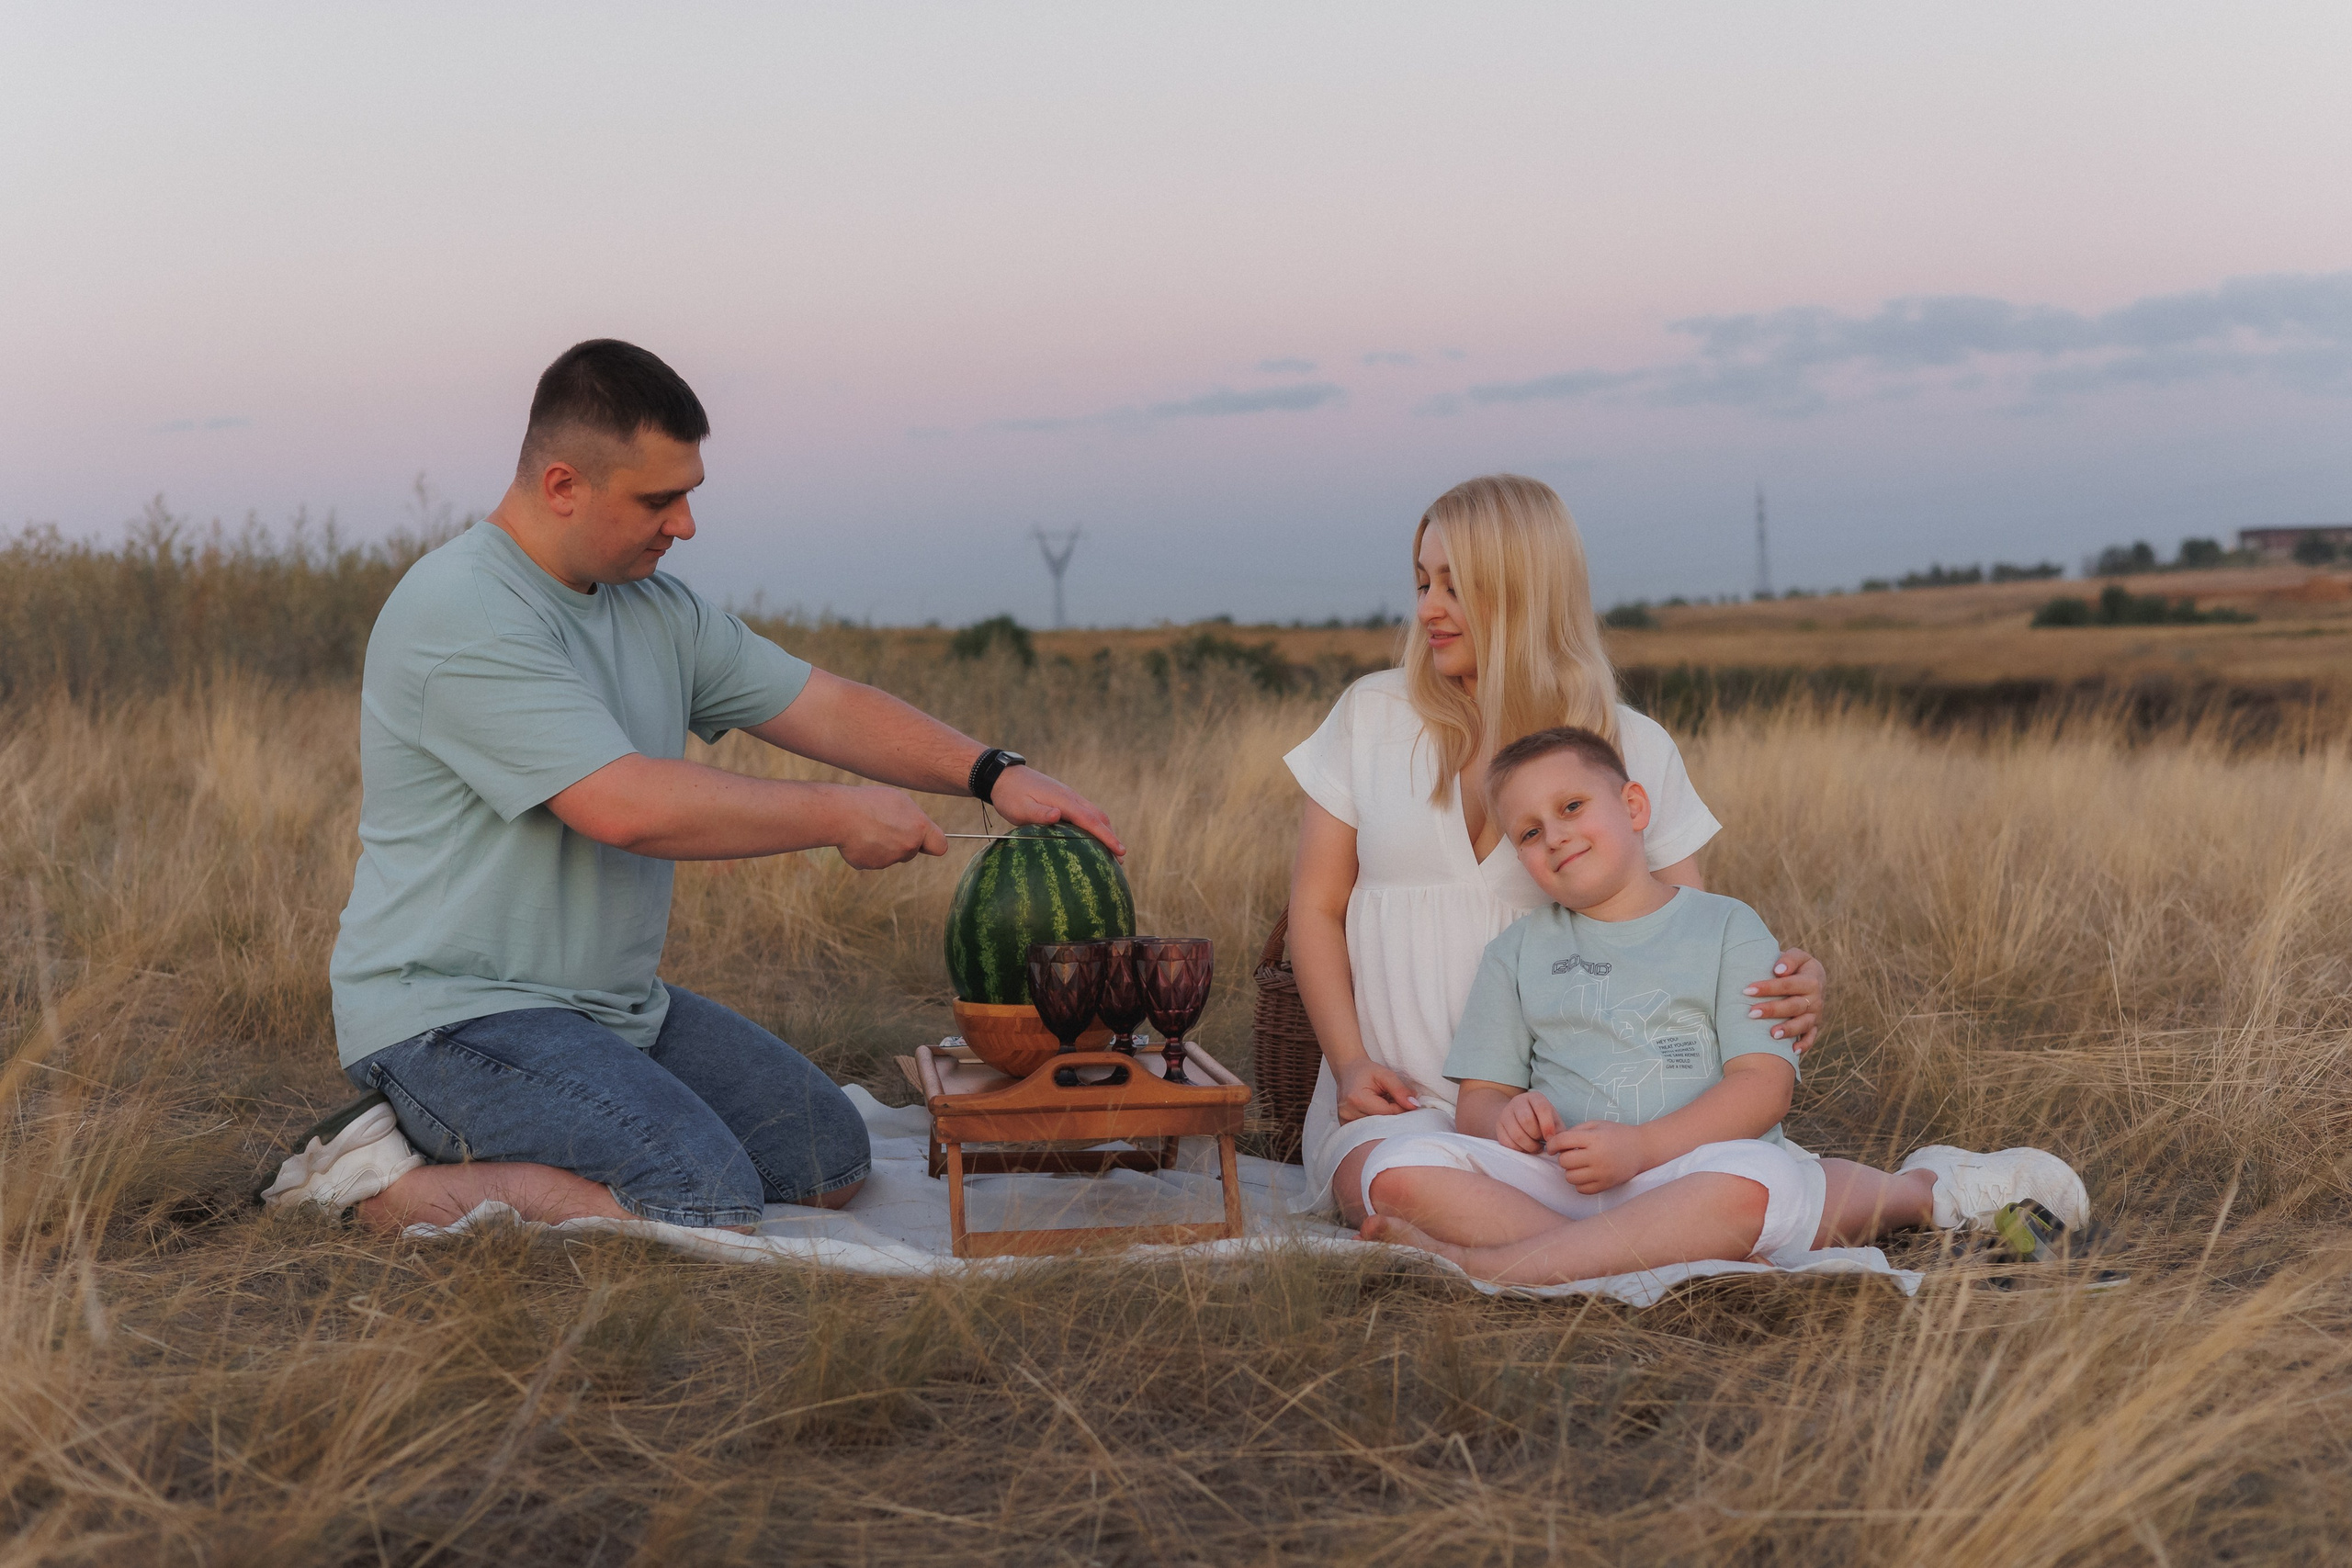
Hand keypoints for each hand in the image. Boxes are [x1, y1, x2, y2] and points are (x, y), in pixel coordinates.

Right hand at [834, 785, 946, 868]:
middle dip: (903, 841)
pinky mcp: (871, 866)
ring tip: (868, 827)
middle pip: (912, 851)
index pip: (940, 846)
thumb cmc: (871, 801)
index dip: (932, 843)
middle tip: (885, 824)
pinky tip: (857, 836)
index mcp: (919, 829)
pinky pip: (872, 859)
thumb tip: (918, 831)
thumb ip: (915, 820)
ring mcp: (889, 860)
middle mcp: (908, 847)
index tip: (924, 839)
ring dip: (883, 845)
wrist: (841, 813)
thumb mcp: (900, 802)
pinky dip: (866, 851)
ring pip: (892, 856)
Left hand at [987, 765, 1126, 857]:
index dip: (1107, 837)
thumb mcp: (1020, 807)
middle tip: (1121, 858)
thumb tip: (1058, 815)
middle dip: (1111, 836)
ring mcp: (1069, 796)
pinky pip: (1085, 812)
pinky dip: (1094, 825)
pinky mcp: (1064, 799)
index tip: (1121, 851)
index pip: (1091, 821)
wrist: (1004, 776)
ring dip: (1105, 830)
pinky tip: (1090, 837)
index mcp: (1063, 801)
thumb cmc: (1010, 795)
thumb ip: (1038, 813)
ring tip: (1110, 850)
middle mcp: (1071, 797)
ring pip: (1094, 814)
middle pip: (1099, 817)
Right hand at [1334, 1059, 1421, 1121]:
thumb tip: (1414, 1105)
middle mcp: (1349, 1113)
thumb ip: (1400, 1090)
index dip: (1401, 1108)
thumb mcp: (1385, 1074)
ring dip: (1384, 1119)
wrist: (1347, 1070)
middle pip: (1382, 1123)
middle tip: (1392, 1102)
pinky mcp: (1345, 1125)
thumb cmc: (1365, 1071)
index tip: (1405, 1100)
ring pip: (1375, 1129)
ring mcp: (1345, 1121)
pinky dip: (1374, 1123)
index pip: (1389, 1113)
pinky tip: (1374, 1111)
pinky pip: (1366, 1130)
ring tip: (1381, 1104)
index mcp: (1358, 1099)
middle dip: (1393, 1115)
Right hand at [1494, 1090, 1561, 1153]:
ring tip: (1535, 1147)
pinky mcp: (1498, 1126)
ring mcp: (1505, 1113)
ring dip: (1529, 1146)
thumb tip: (1559, 1144)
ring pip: (1516, 1133)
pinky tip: (1525, 1148)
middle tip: (1542, 1143)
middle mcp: (1518, 1102)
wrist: (1518, 1117)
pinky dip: (1519, 1149)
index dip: (1547, 1125)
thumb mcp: (1553, 1120)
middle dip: (1536, 1136)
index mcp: (1534, 1097)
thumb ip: (1559, 1130)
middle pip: (1526, 1120)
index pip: (1541, 1108)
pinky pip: (1507, 1142)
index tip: (1550, 1139)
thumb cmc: (1541, 1120)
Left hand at [1547, 1120, 1645, 1194]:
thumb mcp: (1596, 1125)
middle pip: (1564, 1161)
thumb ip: (1574, 1131)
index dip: (1552, 1144)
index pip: (1562, 1141)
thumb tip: (1555, 1143)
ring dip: (1570, 1171)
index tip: (1552, 1147)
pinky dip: (1579, 1183)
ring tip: (1579, 1165)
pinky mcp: (1606, 1185)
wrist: (1642, 1149)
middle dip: (1563, 1157)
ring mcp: (1602, 1173)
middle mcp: (1597, 1157)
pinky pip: (1581, 1189)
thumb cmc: (1617, 1134)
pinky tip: (1586, 1174)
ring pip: (1570, 1178)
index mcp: (1594, 1138)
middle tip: (1571, 1154)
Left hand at [1742, 946, 1824, 1054]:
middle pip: (1793, 1006)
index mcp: (1812, 979)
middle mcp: (1816, 998)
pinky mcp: (1815, 1026)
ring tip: (1771, 1034)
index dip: (1768, 987)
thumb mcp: (1797, 956)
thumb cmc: (1797, 966)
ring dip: (1787, 1029)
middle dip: (1772, 1010)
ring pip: (1803, 1024)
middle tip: (1751, 1013)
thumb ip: (1789, 959)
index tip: (1748, 990)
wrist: (1814, 977)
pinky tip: (1792, 1051)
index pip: (1788, 984)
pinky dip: (1804, 1045)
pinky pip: (1811, 1037)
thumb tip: (1778, 970)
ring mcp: (1816, 1014)